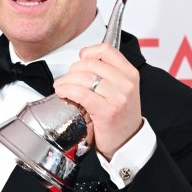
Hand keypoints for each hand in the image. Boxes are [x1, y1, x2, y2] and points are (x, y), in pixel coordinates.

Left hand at [54, 44, 142, 160]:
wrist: (128, 141)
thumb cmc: (121, 116)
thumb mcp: (122, 89)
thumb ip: (108, 73)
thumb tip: (83, 60)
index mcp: (130, 74)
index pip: (106, 50)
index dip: (89, 52)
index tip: (80, 59)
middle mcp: (126, 83)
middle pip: (91, 63)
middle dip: (73, 69)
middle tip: (67, 78)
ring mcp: (118, 97)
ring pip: (84, 77)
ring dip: (66, 80)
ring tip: (61, 86)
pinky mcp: (107, 111)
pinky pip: (81, 93)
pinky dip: (67, 90)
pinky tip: (62, 92)